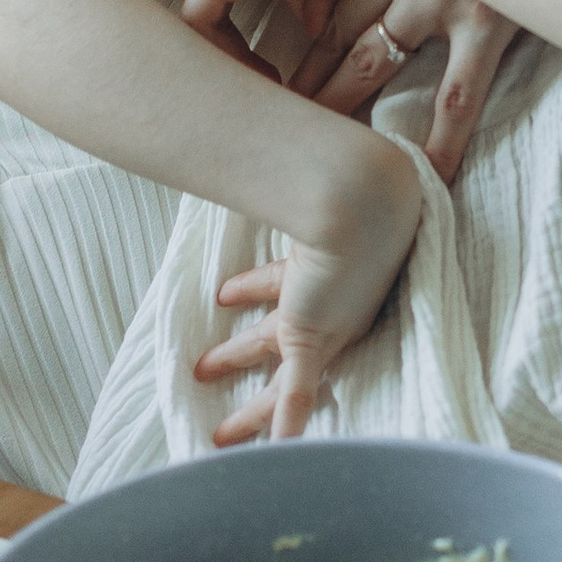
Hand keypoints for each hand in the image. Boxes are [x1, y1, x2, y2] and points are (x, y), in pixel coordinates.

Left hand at [187, 0, 517, 185]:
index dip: (289, 24)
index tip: (268, 56)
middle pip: (332, 32)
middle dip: (302, 78)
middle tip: (275, 118)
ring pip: (373, 64)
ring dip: (340, 106)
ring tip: (319, 150)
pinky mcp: (488, 21)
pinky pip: (456, 98)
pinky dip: (441, 140)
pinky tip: (426, 175)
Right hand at [190, 139, 426, 439]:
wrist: (357, 194)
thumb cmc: (336, 174)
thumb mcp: (298, 173)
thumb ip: (268, 153)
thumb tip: (243, 104)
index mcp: (331, 269)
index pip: (284, 288)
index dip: (255, 288)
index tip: (224, 294)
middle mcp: (332, 302)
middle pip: (281, 346)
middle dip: (243, 357)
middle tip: (203, 368)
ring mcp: (324, 325)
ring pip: (283, 379)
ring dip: (252, 401)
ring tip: (220, 426)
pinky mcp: (316, 340)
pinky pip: (296, 395)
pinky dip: (283, 426)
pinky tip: (275, 457)